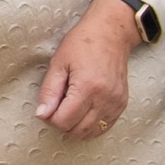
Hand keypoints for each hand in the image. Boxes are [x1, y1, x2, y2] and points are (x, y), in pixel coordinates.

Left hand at [36, 0, 140, 138]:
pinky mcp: (122, 103)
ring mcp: (116, 102)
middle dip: (62, 125)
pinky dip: (91, 126)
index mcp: (87, 87)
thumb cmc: (82, 44)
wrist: (111, 33)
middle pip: (78, 130)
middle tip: (56, 109)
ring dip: (76, 127)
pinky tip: (83, 113)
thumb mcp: (58, 64)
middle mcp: (105, 98)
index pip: (64, 121)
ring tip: (69, 110)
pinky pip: (105, 127)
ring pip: (92, 132)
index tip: (47, 107)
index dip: (50, 118)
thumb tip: (42, 115)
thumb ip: (49, 91)